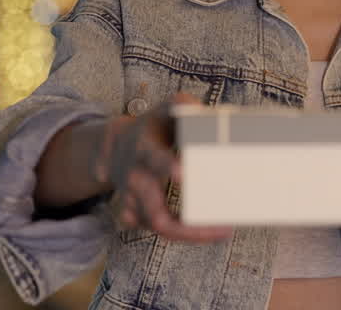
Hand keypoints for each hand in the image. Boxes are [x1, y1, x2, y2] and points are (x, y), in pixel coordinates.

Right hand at [94, 92, 232, 243]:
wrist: (117, 146)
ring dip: (192, 234)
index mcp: (144, 150)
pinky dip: (183, 235)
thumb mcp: (164, 110)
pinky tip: (208, 232)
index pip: (153, 159)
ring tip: (223, 231)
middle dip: (188, 226)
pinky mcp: (137, 214)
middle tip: (222, 226)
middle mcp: (136, 179)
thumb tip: (201, 110)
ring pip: (159, 227)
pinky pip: (159, 232)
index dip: (167, 166)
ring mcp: (133, 200)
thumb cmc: (152, 127)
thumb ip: (182, 105)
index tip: (184, 175)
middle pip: (155, 213)